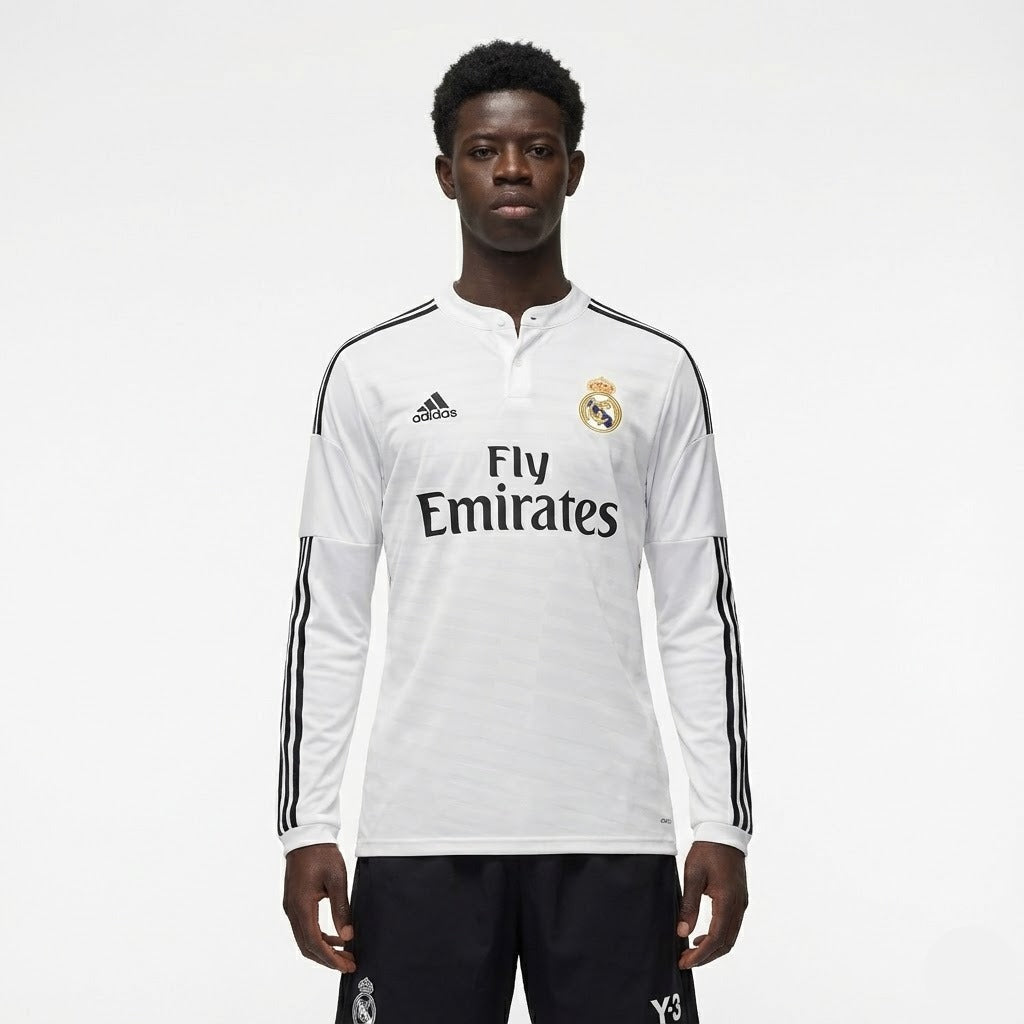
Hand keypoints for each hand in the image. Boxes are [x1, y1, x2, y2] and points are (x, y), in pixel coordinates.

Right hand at [282, 843, 356, 971]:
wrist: (307, 836)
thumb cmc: (322, 854)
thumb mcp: (337, 880)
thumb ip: (341, 909)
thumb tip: (348, 936)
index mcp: (301, 906)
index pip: (314, 943)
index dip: (330, 958)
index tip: (346, 965)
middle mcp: (292, 910)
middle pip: (307, 946)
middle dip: (328, 959)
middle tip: (349, 963)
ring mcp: (291, 907)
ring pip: (304, 939)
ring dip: (323, 949)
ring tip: (345, 952)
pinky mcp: (294, 902)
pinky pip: (304, 927)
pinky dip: (318, 936)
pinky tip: (335, 936)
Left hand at [676, 840, 747, 968]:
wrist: (724, 834)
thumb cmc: (707, 851)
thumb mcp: (693, 876)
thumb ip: (689, 905)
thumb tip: (682, 931)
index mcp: (727, 901)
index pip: (716, 938)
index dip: (701, 954)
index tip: (685, 961)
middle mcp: (738, 906)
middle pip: (726, 943)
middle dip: (706, 956)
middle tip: (686, 961)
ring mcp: (741, 903)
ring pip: (730, 937)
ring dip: (713, 948)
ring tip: (691, 951)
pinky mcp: (739, 900)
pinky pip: (731, 926)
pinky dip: (718, 936)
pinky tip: (702, 936)